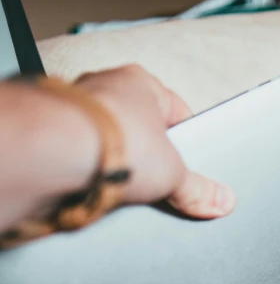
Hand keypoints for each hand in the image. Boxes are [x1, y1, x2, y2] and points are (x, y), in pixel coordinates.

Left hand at [76, 64, 235, 218]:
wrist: (60, 152)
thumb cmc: (117, 141)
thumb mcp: (173, 173)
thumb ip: (197, 188)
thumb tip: (221, 200)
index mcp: (141, 83)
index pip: (176, 113)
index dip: (188, 143)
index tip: (192, 166)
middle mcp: (105, 88)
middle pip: (140, 132)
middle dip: (149, 160)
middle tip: (161, 186)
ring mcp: (77, 111)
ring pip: (111, 147)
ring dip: (119, 171)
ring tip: (129, 194)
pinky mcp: (54, 136)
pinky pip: (86, 161)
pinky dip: (94, 179)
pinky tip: (102, 194)